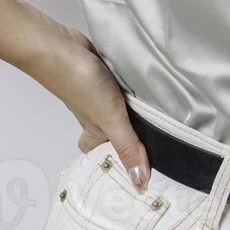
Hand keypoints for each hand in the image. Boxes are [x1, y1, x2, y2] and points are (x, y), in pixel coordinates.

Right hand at [23, 11, 152, 191]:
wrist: (62, 47)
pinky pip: (124, 89)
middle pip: (120, 134)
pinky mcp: (107, 77)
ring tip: (167, 121)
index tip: (150, 176)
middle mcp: (98, 118)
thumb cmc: (79, 84)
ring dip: (139, 113)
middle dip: (138, 138)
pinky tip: (150, 89)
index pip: (109, 158)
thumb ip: (127, 147)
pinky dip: (135, 90)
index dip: (124, 166)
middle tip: (166, 148)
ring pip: (124, 111)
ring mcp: (102, 96)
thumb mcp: (111, 120)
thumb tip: (139, 182)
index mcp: (96, 135)